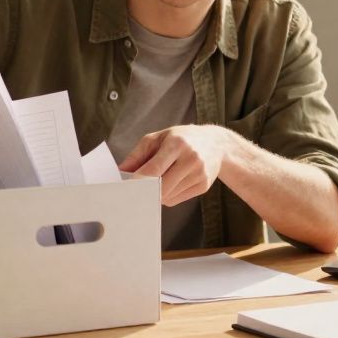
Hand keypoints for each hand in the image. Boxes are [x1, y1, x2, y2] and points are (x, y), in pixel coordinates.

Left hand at [118, 125, 236, 206]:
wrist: (216, 143)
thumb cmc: (182, 138)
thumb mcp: (158, 138)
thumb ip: (138, 155)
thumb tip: (121, 172)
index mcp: (177, 144)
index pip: (154, 169)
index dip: (138, 181)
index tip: (125, 186)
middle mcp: (191, 159)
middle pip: (161, 187)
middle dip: (145, 190)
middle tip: (135, 189)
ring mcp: (199, 174)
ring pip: (167, 196)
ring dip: (156, 193)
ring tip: (158, 180)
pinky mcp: (203, 186)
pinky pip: (176, 200)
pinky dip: (167, 196)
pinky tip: (171, 183)